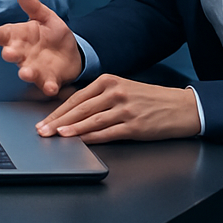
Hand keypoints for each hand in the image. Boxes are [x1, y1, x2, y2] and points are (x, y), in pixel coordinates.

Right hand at [0, 0, 82, 95]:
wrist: (72, 54)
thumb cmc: (53, 34)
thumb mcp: (44, 16)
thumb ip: (31, 4)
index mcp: (20, 36)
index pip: (3, 34)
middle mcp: (23, 53)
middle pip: (13, 53)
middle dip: (10, 54)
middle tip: (7, 53)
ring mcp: (35, 67)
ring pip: (27, 71)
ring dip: (26, 73)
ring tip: (25, 73)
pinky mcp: (49, 79)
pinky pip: (47, 84)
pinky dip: (47, 86)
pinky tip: (50, 87)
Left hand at [35, 75, 200, 142]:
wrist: (180, 107)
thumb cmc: (148, 99)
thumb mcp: (121, 88)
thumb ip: (98, 96)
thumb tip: (70, 108)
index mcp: (108, 81)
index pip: (76, 97)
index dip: (57, 110)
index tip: (43, 119)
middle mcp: (114, 92)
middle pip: (80, 108)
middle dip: (58, 120)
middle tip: (42, 130)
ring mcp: (125, 109)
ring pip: (92, 120)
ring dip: (72, 129)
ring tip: (57, 135)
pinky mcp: (135, 125)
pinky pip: (109, 132)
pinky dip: (93, 137)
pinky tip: (81, 141)